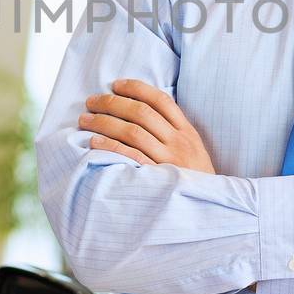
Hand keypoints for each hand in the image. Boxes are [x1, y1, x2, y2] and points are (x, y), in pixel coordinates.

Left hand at [80, 79, 215, 173]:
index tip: (115, 84)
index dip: (136, 88)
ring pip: (133, 132)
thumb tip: (140, 111)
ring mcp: (168, 161)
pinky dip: (111, 147)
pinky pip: (130, 157)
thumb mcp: (194, 150)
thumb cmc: (194, 179)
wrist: (209, 209)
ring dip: (104, 122)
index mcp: (187, 132)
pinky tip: (94, 141)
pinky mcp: (157, 179)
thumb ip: (173, 131)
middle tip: (91, 101)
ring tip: (85, 119)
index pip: (160, 100)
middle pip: (142, 113)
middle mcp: (178, 143)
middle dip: (112, 103)